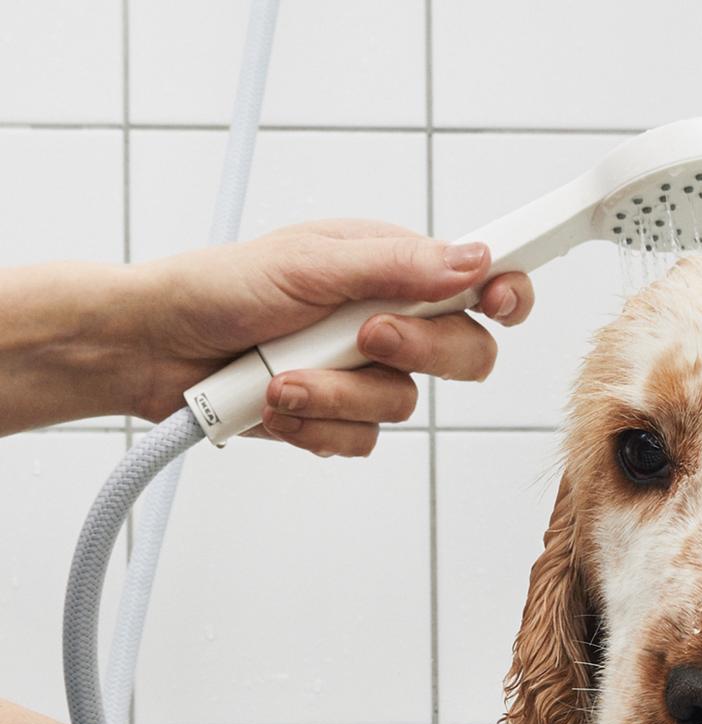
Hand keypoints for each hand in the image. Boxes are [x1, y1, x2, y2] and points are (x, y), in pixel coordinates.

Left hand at [122, 219, 532, 453]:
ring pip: (403, 407)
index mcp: (391, 267)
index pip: (478, 280)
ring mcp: (364, 375)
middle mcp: (388, 320)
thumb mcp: (309, 264)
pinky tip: (276, 404)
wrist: (154, 349)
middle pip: (463, 353)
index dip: (504, 294)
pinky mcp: (337, 418)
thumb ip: (396, 266)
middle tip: (365, 336)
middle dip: (415, 351)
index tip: (499, 302)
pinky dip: (315, 425)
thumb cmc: (217, 288)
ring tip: (281, 377)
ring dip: (336, 395)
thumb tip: (474, 261)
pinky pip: (361, 441)